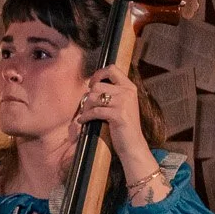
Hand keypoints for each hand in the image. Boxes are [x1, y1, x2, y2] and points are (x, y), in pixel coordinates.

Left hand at [75, 63, 153, 178]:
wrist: (132, 144)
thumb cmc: (123, 126)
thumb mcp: (122, 104)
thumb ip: (113, 93)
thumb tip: (93, 85)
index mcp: (129, 87)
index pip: (112, 69)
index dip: (98, 75)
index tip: (91, 85)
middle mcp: (128, 92)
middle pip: (98, 85)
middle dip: (88, 97)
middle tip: (85, 107)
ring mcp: (124, 103)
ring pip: (94, 97)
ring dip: (85, 107)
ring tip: (84, 115)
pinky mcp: (118, 115)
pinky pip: (95, 111)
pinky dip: (85, 117)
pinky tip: (82, 121)